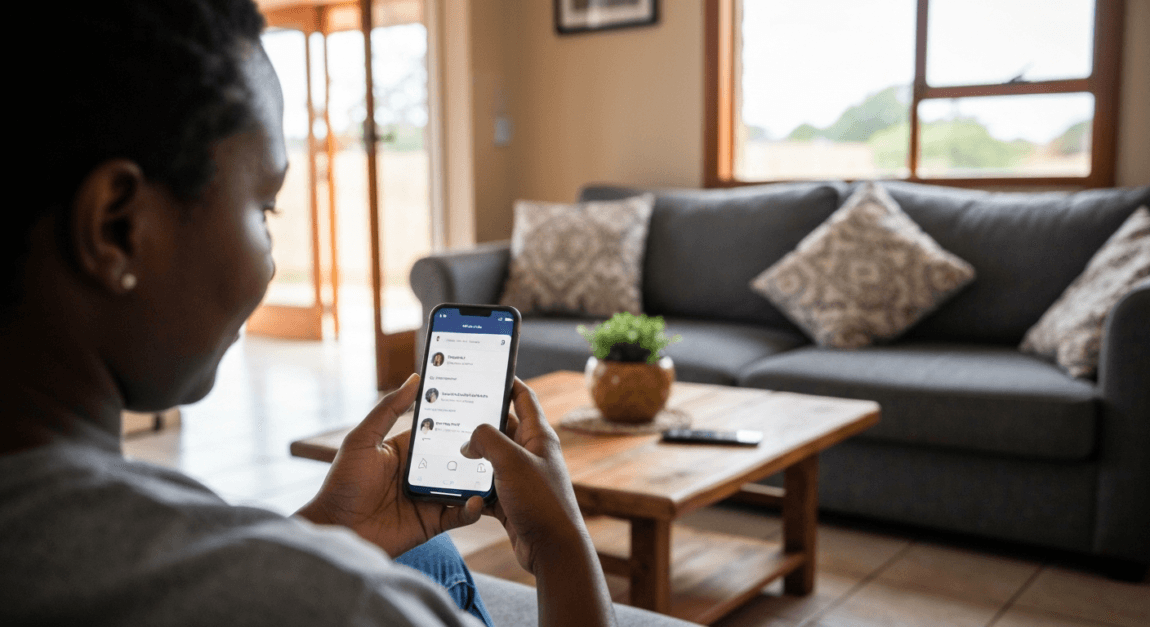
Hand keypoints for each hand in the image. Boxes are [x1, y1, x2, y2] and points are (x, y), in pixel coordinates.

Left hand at [296, 374, 482, 556]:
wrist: (336, 530)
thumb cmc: (343, 483)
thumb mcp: (363, 440)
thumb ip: (388, 409)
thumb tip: (414, 379)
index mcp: (406, 450)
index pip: (438, 432)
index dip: (458, 420)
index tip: (482, 404)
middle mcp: (421, 473)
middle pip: (456, 457)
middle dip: (476, 449)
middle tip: (499, 436)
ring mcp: (429, 498)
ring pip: (463, 485)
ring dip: (479, 478)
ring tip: (496, 468)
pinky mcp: (433, 523)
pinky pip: (460, 514)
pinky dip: (471, 509)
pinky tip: (478, 500)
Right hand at [461, 378, 588, 573]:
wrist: (552, 549)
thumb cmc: (540, 502)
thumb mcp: (511, 461)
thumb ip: (487, 440)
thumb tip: (469, 440)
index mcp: (539, 436)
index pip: (523, 396)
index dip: (506, 380)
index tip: (486, 368)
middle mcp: (531, 453)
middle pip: (502, 426)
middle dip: (478, 419)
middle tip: (453, 408)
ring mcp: (521, 477)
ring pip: (491, 457)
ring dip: (471, 454)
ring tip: (445, 444)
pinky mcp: (511, 500)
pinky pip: (486, 484)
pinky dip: (471, 483)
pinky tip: (453, 481)